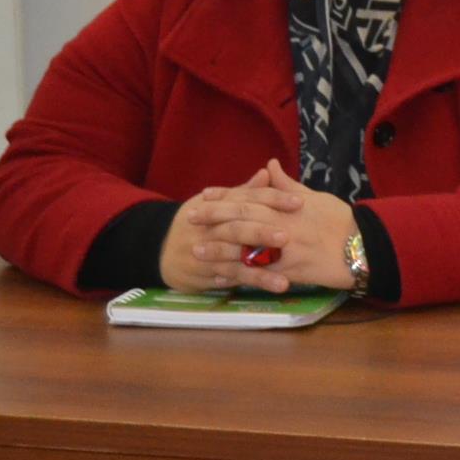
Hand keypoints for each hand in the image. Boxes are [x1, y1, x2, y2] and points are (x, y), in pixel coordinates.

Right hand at [158, 166, 301, 291]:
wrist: (159, 246)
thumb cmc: (199, 222)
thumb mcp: (217, 203)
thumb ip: (245, 192)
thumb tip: (269, 171)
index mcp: (217, 206)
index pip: (247, 199)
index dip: (273, 199)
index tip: (300, 202)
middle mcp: (210, 229)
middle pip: (237, 229)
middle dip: (261, 233)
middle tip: (287, 237)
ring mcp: (205, 254)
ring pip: (234, 262)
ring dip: (260, 272)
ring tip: (284, 282)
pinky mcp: (203, 274)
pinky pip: (226, 279)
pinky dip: (245, 283)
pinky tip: (265, 288)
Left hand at [179, 159, 364, 291]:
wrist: (362, 248)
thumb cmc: (341, 221)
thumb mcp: (316, 197)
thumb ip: (288, 185)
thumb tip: (270, 166)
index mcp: (287, 206)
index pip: (250, 197)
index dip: (225, 196)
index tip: (204, 195)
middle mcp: (282, 225)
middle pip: (241, 219)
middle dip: (213, 218)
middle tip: (189, 218)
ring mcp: (284, 249)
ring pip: (244, 247)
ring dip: (218, 248)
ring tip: (196, 249)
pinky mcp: (288, 271)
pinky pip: (257, 274)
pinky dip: (237, 275)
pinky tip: (220, 277)